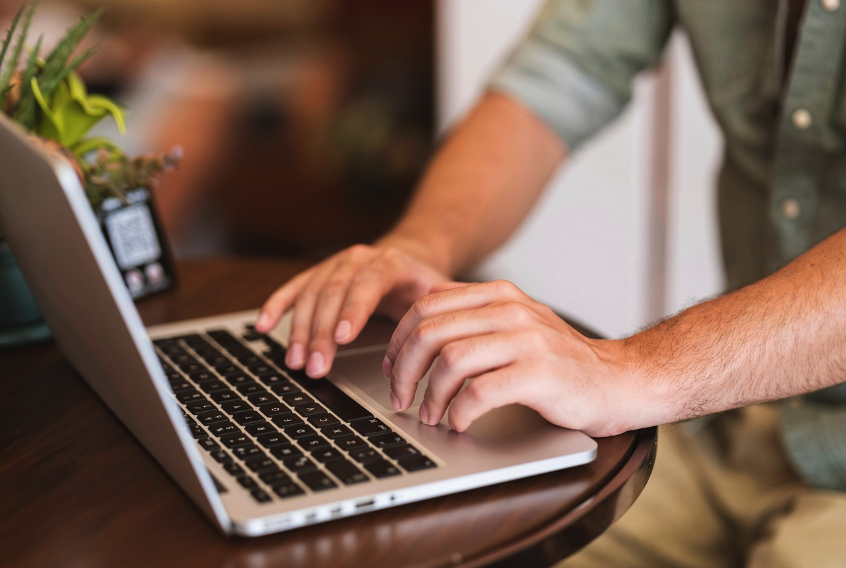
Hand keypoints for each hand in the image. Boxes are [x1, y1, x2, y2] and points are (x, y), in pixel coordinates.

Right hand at [256, 242, 448, 378]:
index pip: (368, 285)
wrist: (411, 257)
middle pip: (333, 294)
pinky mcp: (318, 274)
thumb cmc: (423, 285)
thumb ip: (434, 314)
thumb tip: (428, 343)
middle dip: (321, 334)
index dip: (353, 311)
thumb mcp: (438, 296)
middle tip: (315, 368)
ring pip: (311, 295)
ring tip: (295, 362)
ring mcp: (335, 264)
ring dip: (299, 331)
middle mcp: (357, 259)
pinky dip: (276, 306)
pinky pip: (293, 289)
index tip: (342, 338)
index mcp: (389, 262)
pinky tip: (262, 326)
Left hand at [383, 280, 638, 436]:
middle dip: (404, 370)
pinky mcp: (539, 374)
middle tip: (400, 398)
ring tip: (429, 415)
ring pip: (450, 360)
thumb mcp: (518, 323)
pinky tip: (459, 423)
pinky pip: (479, 392)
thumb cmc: (563, 360)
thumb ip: (477, 315)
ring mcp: (526, 340)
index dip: (399, 339)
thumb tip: (423, 316)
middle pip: (431, 332)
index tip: (391, 367)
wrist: (621, 380)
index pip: (427, 305)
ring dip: (429, 395)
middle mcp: (510, 310)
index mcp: (499, 295)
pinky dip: (459, 412)